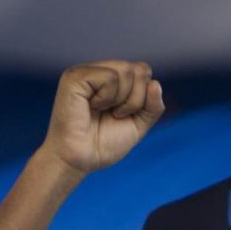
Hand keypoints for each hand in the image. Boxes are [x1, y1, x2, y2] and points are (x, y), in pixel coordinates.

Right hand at [39, 60, 164, 176]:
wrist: (79, 160)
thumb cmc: (102, 145)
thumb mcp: (137, 125)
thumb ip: (152, 107)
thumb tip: (155, 83)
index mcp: (112, 79)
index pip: (143, 71)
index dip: (143, 96)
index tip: (123, 115)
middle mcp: (99, 71)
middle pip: (139, 69)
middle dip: (135, 99)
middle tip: (115, 115)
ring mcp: (86, 72)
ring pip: (126, 70)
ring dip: (122, 100)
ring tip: (103, 112)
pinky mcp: (75, 77)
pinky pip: (109, 77)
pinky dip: (107, 97)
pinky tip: (92, 107)